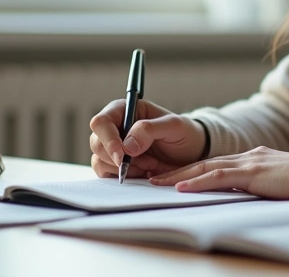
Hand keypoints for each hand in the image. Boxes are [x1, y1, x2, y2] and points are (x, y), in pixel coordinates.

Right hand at [88, 99, 206, 179]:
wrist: (192, 153)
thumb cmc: (184, 133)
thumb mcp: (174, 126)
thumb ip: (149, 129)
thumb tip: (126, 145)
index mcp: (125, 110)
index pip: (101, 122)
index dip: (108, 139)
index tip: (121, 156)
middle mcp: (115, 127)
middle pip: (96, 143)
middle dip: (118, 157)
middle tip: (147, 162)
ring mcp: (114, 147)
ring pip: (99, 160)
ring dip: (124, 168)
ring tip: (150, 166)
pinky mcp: (116, 165)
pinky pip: (106, 174)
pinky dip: (123, 177)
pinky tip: (144, 173)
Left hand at [149, 146, 288, 199]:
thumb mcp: (277, 182)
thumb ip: (261, 185)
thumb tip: (248, 196)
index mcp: (253, 158)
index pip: (216, 163)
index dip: (193, 170)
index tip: (174, 177)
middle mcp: (247, 156)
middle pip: (205, 163)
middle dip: (179, 171)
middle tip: (156, 178)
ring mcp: (249, 162)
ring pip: (206, 168)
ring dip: (181, 176)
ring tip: (160, 183)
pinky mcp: (252, 173)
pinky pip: (219, 177)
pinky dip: (198, 183)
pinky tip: (183, 188)